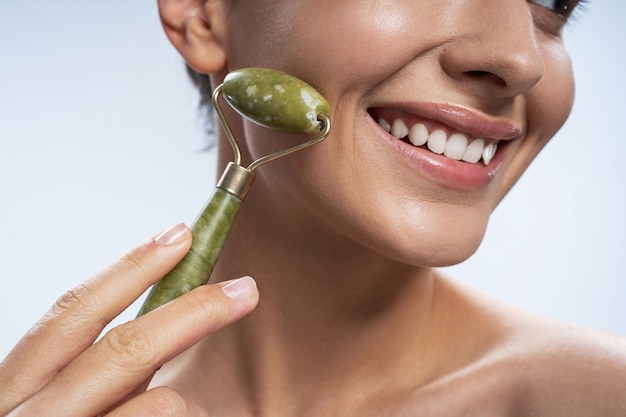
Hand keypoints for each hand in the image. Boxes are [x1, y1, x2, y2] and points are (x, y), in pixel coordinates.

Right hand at [0, 223, 258, 416]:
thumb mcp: (56, 402)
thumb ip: (97, 369)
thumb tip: (169, 316)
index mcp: (18, 388)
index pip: (73, 315)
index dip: (129, 269)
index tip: (179, 235)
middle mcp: (34, 416)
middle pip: (124, 351)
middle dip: (193, 313)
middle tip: (245, 290)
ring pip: (160, 406)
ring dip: (180, 405)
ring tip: (175, 413)